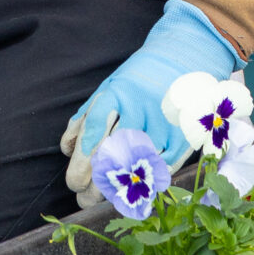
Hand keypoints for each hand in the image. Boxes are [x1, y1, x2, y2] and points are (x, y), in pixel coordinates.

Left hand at [60, 0, 238, 207]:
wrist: (186, 54)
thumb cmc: (140, 77)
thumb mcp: (108, 88)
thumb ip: (85, 117)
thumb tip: (66, 149)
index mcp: (116, 94)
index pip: (93, 134)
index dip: (81, 164)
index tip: (73, 183)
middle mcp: (140, 107)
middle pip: (114, 155)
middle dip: (96, 184)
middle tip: (85, 198)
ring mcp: (165, 121)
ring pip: (140, 165)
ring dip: (122, 189)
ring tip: (108, 200)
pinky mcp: (186, 131)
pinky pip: (166, 165)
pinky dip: (151, 181)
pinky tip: (138, 189)